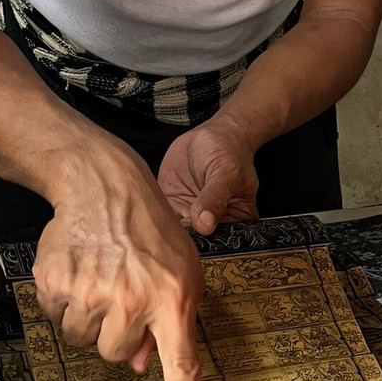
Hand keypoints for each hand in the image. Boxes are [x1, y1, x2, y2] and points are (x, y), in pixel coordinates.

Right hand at [33, 143, 205, 380]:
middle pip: (118, 356)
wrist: (106, 187)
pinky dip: (64, 300)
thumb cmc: (153, 235)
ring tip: (104, 278)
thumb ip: (172, 322)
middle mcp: (133, 300)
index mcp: (173, 300)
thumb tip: (145, 366)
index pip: (181, 363)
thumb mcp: (183, 274)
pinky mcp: (56, 283)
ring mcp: (91, 292)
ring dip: (91, 318)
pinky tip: (81, 270)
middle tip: (126, 296)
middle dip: (120, 333)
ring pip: (83, 340)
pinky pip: (56, 317)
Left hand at [158, 119, 258, 235]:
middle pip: (196, 243)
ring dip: (163, 230)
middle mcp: (212, 224)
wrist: (211, 135)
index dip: (206, 245)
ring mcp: (189, 216)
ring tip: (159, 220)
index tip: (190, 238)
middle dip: (181, 240)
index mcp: (235, 222)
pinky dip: (150, 215)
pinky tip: (146, 211)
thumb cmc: (229, 152)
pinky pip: (158, 216)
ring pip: (174, 233)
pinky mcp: (171, 206)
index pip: (220, 242)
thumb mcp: (226, 173)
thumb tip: (205, 225)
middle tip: (171, 229)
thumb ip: (215, 198)